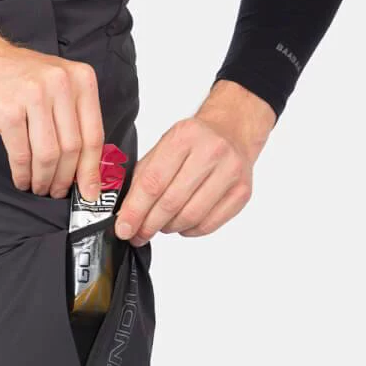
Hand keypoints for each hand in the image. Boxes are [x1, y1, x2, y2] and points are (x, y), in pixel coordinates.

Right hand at [0, 0, 103, 199]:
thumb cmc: (17, 75)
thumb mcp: (57, 83)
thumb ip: (75, 116)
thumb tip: (88, 166)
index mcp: (81, 78)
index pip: (93, 134)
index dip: (92, 169)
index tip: (90, 192)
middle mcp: (61, 84)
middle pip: (72, 148)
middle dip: (65, 178)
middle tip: (58, 192)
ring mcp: (34, 96)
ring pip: (48, 154)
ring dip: (44, 179)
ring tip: (39, 187)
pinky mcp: (8, 110)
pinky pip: (21, 154)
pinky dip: (23, 173)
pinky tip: (22, 179)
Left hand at [115, 80, 275, 244]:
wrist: (232, 131)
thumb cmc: (194, 141)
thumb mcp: (163, 146)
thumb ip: (144, 177)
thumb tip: (127, 214)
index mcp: (184, 136)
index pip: (153, 182)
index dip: (135, 210)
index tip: (124, 228)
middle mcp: (210, 152)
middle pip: (171, 202)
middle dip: (149, 225)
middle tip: (137, 234)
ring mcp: (230, 172)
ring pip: (190, 217)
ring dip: (169, 228)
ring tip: (160, 226)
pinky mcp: (242, 192)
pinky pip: (209, 224)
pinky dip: (189, 230)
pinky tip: (181, 224)